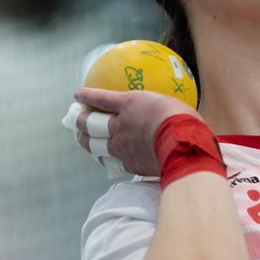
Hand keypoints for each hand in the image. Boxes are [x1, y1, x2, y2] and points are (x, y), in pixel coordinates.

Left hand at [70, 87, 201, 178]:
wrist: (184, 146)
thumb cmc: (184, 120)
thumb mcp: (173, 105)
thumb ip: (162, 107)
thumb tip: (170, 106)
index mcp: (130, 104)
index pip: (101, 99)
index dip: (87, 97)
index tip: (78, 95)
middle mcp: (120, 125)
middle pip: (90, 124)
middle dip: (80, 121)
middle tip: (75, 119)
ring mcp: (122, 147)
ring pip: (95, 146)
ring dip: (86, 142)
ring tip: (83, 140)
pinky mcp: (130, 164)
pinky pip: (113, 163)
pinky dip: (107, 160)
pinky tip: (106, 160)